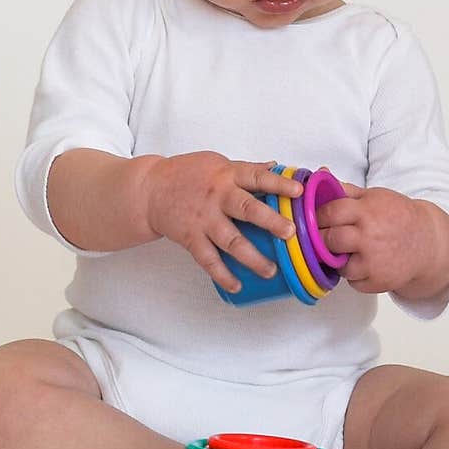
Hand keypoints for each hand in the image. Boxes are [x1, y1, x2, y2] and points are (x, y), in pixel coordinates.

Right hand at [143, 152, 302, 293]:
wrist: (149, 190)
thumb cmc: (186, 174)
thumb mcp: (217, 163)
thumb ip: (246, 169)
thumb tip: (277, 167)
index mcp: (227, 175)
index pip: (257, 177)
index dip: (279, 184)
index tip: (299, 192)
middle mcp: (217, 197)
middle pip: (247, 209)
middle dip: (270, 222)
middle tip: (289, 232)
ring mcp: (203, 219)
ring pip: (230, 240)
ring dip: (251, 257)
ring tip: (270, 270)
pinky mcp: (190, 238)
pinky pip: (208, 260)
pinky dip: (222, 275)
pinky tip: (237, 285)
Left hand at [315, 183, 435, 294]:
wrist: (428, 242)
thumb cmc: (399, 217)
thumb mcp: (375, 196)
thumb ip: (346, 190)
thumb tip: (321, 175)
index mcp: (367, 212)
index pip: (330, 212)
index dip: (318, 216)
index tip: (316, 218)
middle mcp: (369, 237)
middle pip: (328, 240)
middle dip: (321, 238)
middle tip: (325, 236)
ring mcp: (373, 262)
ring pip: (337, 264)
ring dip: (337, 259)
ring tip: (348, 250)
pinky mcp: (377, 281)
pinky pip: (352, 281)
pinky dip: (353, 274)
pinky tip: (363, 262)